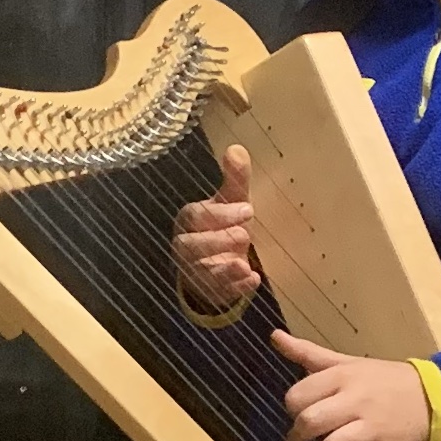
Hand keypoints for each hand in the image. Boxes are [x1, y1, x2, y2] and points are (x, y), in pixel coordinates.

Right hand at [173, 143, 259, 313]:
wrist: (220, 261)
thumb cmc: (224, 225)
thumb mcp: (232, 201)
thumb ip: (235, 178)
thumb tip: (236, 148)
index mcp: (190, 220)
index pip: (196, 216)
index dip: (219, 214)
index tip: (248, 209)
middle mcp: (187, 247)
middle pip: (191, 246)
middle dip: (217, 242)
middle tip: (244, 235)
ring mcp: (196, 271)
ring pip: (201, 272)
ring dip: (223, 270)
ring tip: (244, 265)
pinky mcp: (210, 290)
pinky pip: (218, 292)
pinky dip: (235, 288)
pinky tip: (253, 280)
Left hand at [275, 332, 432, 440]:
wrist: (434, 397)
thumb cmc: (382, 380)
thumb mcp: (347, 362)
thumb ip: (308, 353)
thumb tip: (274, 336)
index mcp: (344, 376)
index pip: (300, 394)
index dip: (291, 407)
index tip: (296, 413)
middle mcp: (357, 401)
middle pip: (313, 421)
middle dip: (296, 436)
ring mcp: (374, 428)